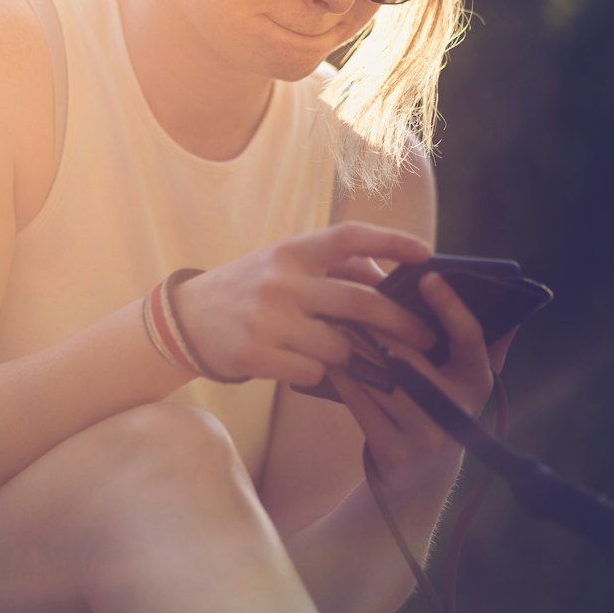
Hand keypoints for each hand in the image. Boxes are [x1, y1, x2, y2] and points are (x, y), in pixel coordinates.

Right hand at [171, 221, 435, 388]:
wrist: (186, 320)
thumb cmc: (248, 288)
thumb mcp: (285, 266)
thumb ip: (332, 268)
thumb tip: (384, 279)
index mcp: (292, 252)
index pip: (350, 238)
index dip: (391, 242)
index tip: (427, 253)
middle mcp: (283, 282)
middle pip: (359, 302)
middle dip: (401, 323)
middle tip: (426, 338)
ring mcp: (269, 320)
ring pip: (339, 347)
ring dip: (350, 357)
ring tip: (343, 356)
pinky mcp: (257, 355)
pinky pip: (311, 372)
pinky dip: (317, 374)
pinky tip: (304, 367)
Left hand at [327, 269, 516, 495]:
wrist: (419, 478)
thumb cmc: (436, 408)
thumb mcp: (461, 379)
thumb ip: (472, 342)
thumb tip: (501, 299)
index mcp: (477, 383)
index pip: (470, 339)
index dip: (451, 307)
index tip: (428, 276)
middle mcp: (456, 411)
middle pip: (410, 355)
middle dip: (378, 323)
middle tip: (350, 290)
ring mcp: (426, 435)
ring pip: (380, 376)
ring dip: (353, 345)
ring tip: (332, 315)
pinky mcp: (395, 452)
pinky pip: (360, 401)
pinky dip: (342, 374)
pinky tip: (328, 354)